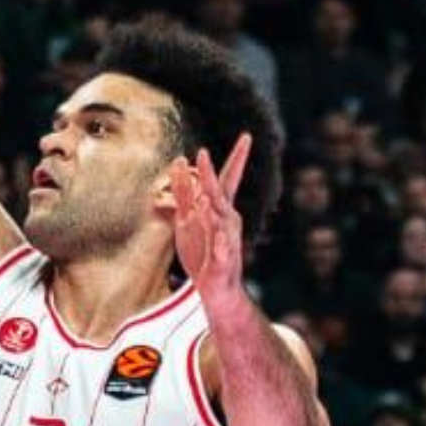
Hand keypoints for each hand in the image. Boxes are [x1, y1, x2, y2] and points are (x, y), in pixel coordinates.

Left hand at [169, 133, 251, 301]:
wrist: (215, 289)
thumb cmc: (202, 251)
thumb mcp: (186, 218)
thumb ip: (183, 191)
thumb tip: (177, 161)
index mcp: (220, 209)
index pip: (228, 179)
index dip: (237, 158)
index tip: (247, 136)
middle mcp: (227, 220)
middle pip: (218, 193)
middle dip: (210, 175)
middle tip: (203, 154)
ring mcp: (227, 240)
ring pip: (219, 220)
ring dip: (211, 207)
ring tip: (203, 195)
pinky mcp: (223, 262)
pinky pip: (222, 251)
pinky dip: (221, 244)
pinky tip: (219, 238)